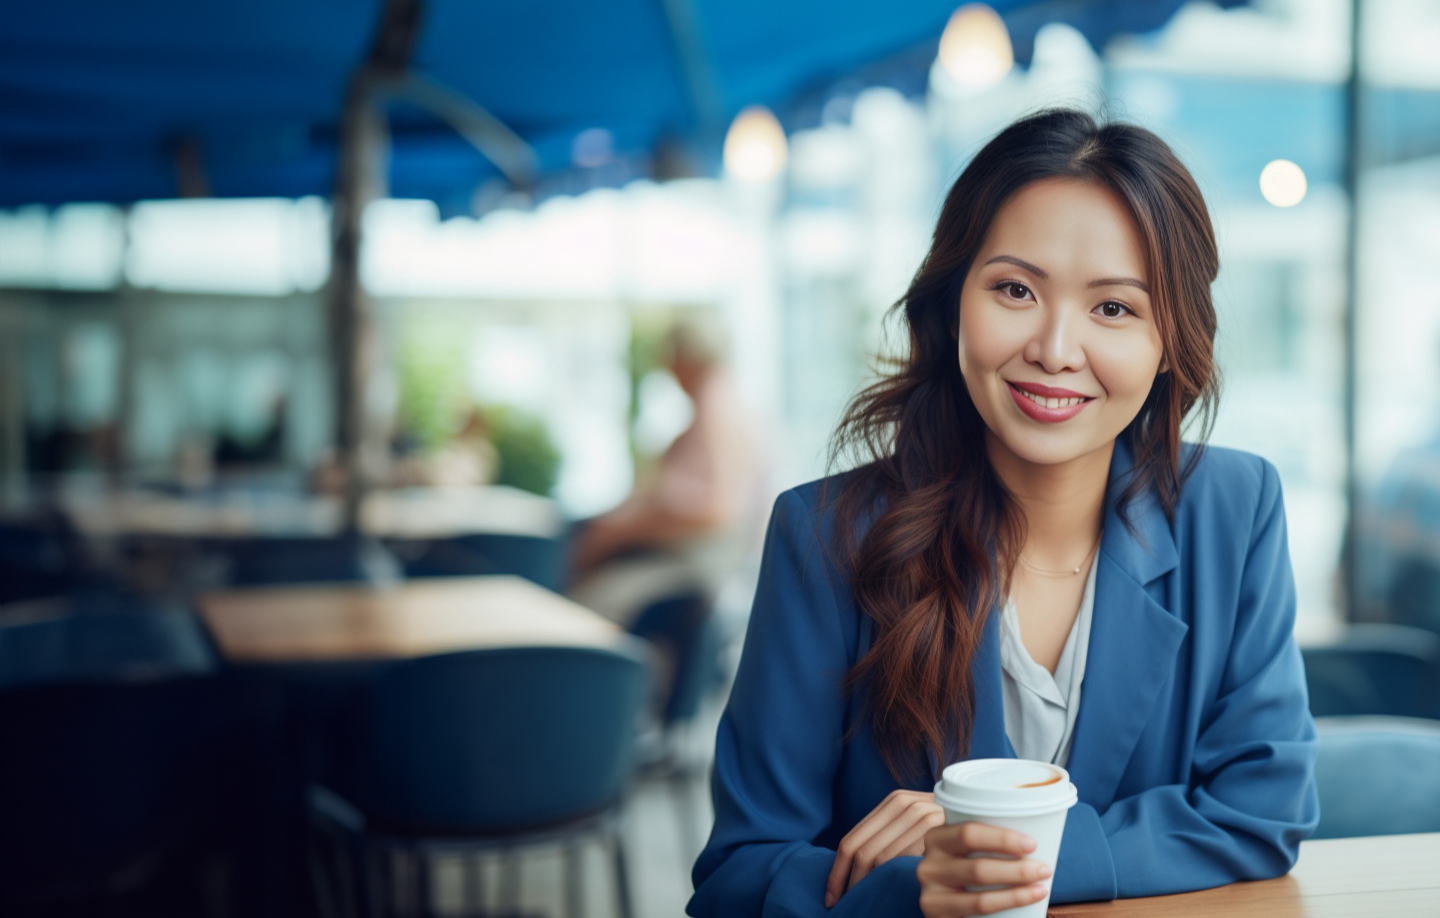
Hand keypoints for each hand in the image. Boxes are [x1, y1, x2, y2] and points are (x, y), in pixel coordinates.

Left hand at [825, 790, 944, 907]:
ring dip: (867, 887)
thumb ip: (895, 839)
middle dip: (848, 885)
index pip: (851, 842)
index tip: (831, 898)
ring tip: (860, 906)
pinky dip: (890, 881)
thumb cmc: (950, 833)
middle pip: (861, 853)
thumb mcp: (917, 829)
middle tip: (843, 907)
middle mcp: (904, 805)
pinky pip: (902, 861)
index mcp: (892, 804)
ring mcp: (922, 815)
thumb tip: (852, 872)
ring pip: (879, 860)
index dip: (836, 873)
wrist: (990, 808)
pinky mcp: (938, 830)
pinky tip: (890, 895)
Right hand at [917, 822, 1052, 916]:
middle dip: (1017, 869)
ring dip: (1017, 893)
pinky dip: (1008, 905)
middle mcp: (928, 864)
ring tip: (1042, 887)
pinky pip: (979, 911)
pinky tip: (1028, 900)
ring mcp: (931, 893)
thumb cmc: (967, 866)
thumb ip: (986, 835)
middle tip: (1044, 869)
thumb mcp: (966, 847)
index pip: (968, 833)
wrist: (947, 901)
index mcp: (936, 837)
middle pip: (977, 867)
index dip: (1002, 839)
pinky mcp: (937, 913)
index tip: (1032, 844)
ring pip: (980, 896)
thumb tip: (1038, 821)